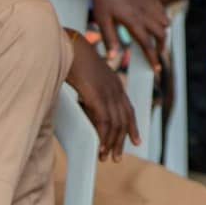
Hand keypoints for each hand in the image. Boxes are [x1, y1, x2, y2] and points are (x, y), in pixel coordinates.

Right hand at [64, 32, 138, 159]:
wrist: (69, 46)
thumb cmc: (74, 59)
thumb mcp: (88, 76)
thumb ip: (92, 90)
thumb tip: (87, 103)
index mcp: (115, 83)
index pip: (129, 109)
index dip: (133, 126)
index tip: (136, 141)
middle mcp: (116, 89)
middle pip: (125, 120)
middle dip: (122, 141)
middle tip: (117, 157)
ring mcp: (108, 93)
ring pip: (116, 125)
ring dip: (111, 144)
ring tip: (106, 157)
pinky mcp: (97, 97)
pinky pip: (104, 122)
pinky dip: (103, 138)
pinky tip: (100, 149)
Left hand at [88, 0, 169, 70]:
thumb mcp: (102, 20)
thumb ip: (109, 39)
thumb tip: (112, 58)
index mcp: (133, 21)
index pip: (147, 44)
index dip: (153, 58)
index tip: (156, 70)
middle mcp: (144, 13)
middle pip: (161, 34)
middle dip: (161, 47)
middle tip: (156, 54)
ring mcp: (148, 4)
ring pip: (165, 22)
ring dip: (163, 33)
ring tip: (157, 40)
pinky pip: (162, 10)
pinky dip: (163, 19)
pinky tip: (156, 22)